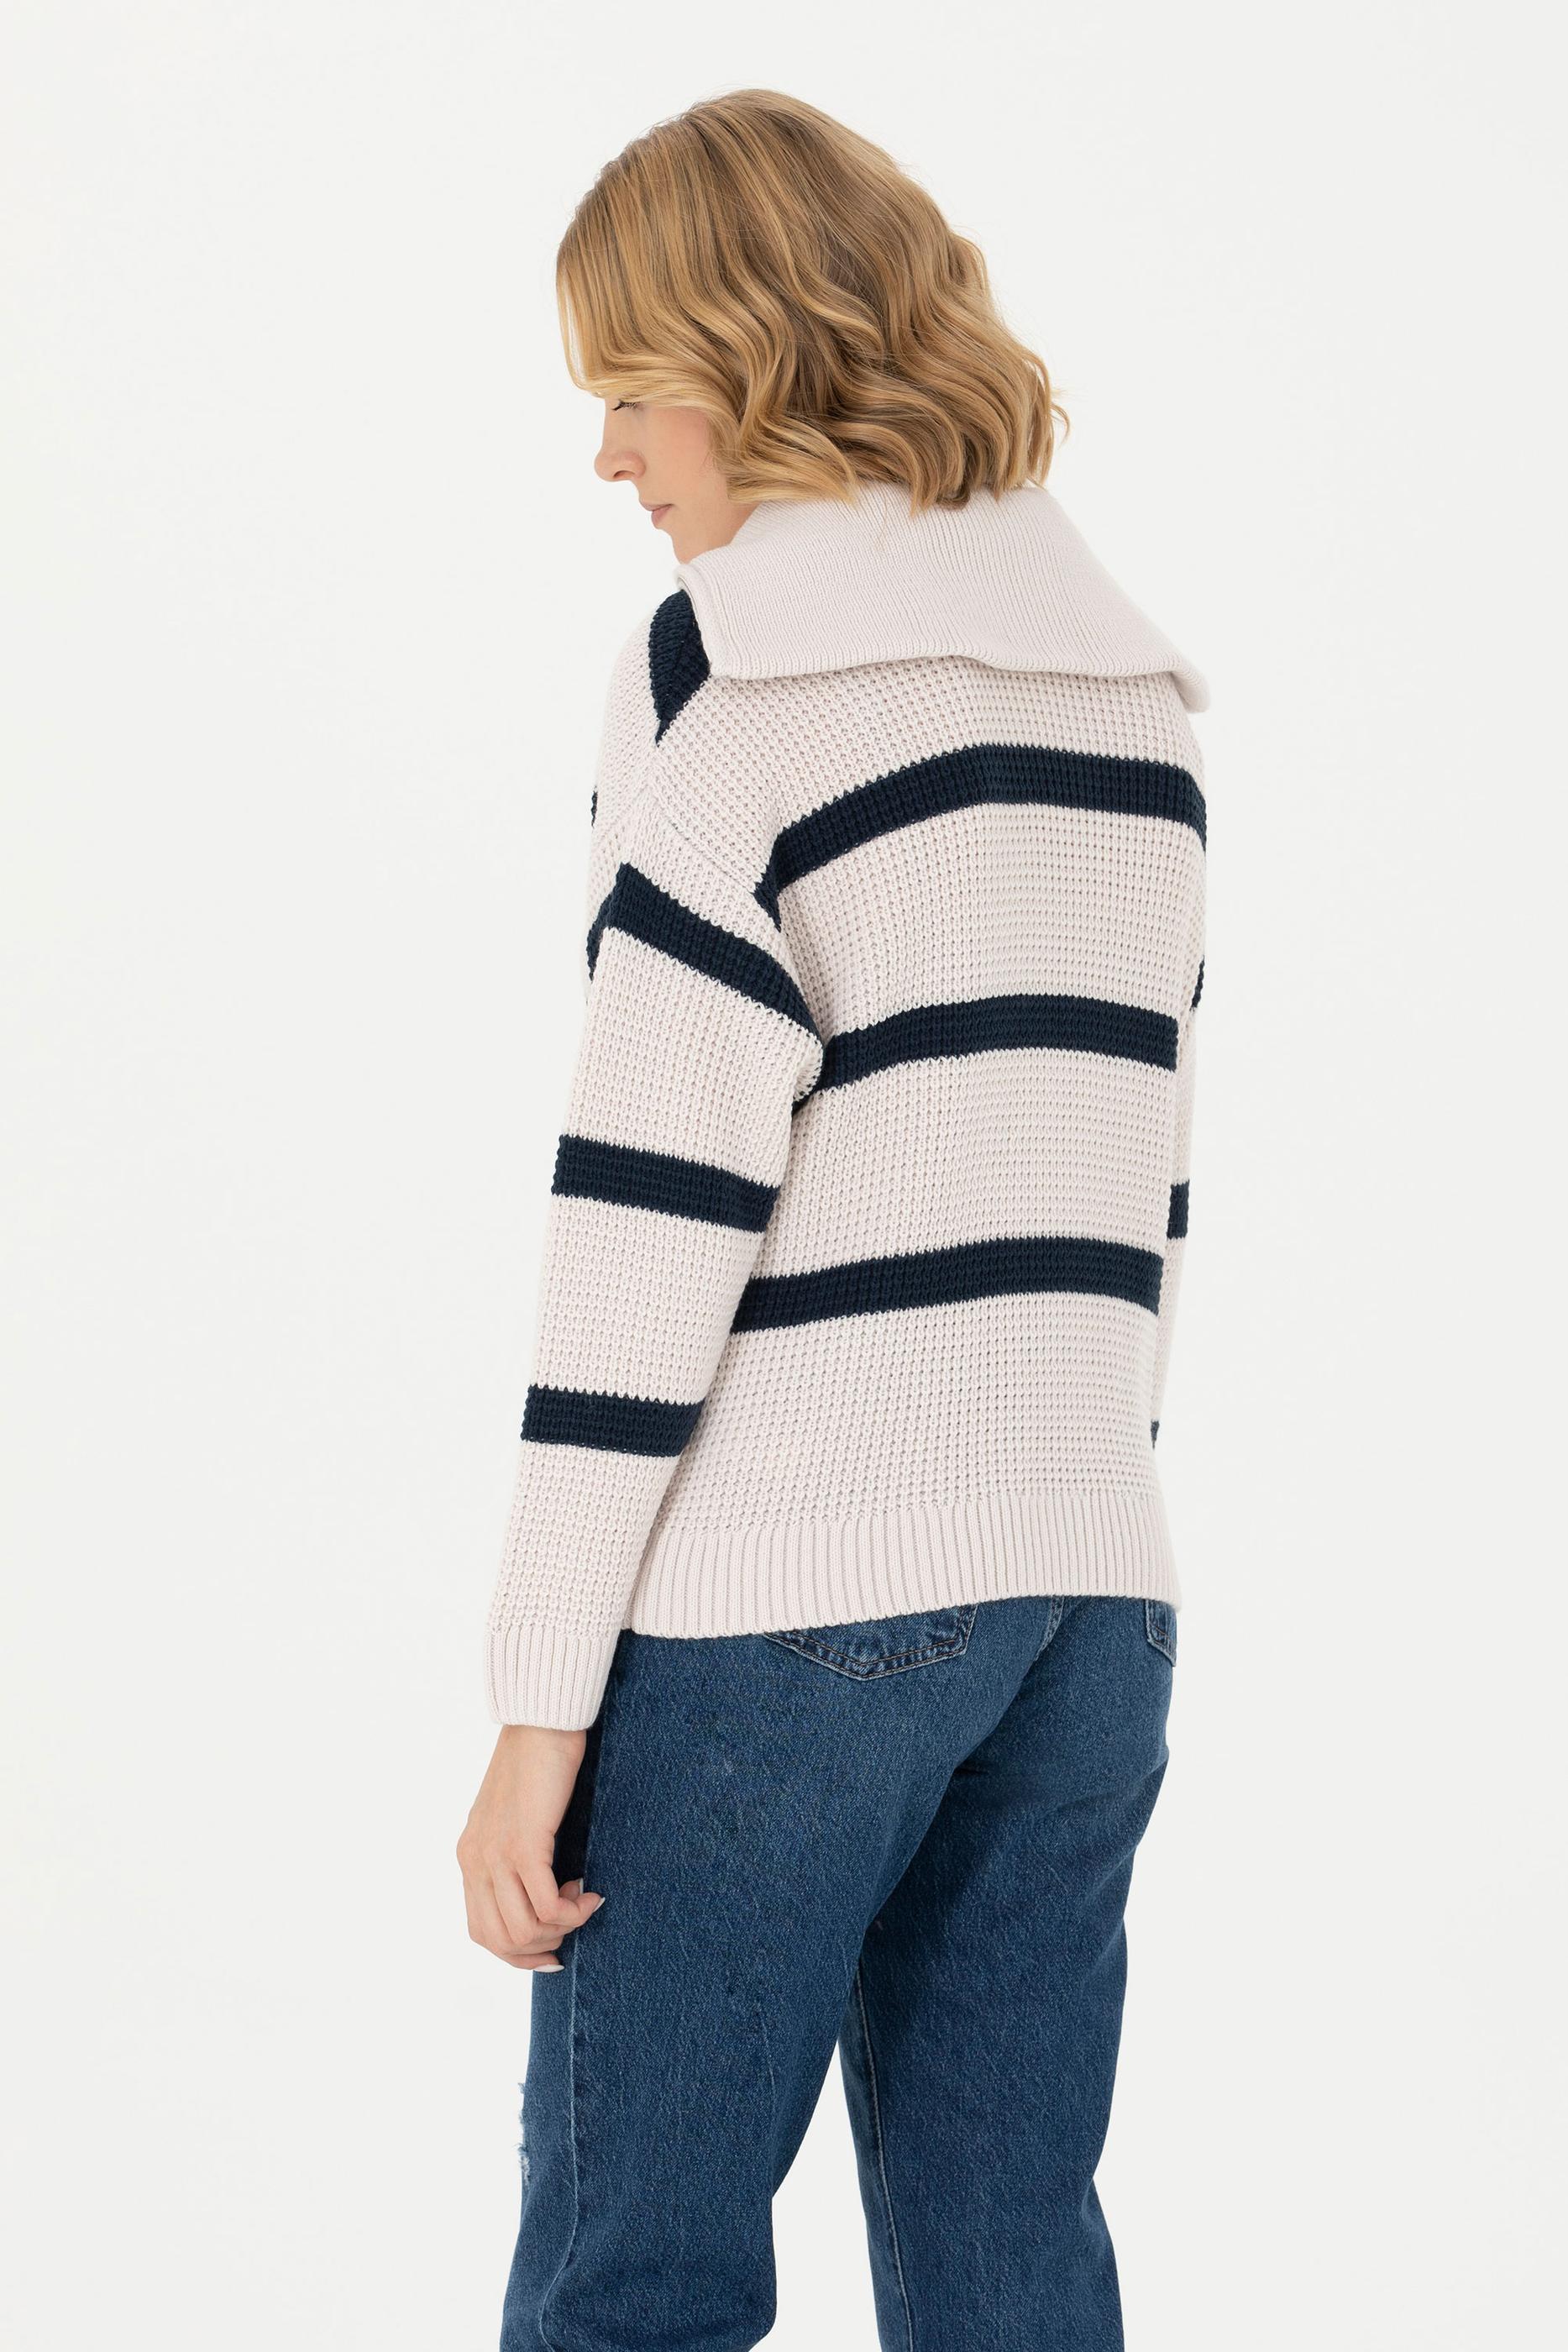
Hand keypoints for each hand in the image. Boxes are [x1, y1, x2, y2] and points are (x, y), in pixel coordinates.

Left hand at [457, 1724, 605, 1969]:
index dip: (518, 1954)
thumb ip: (515, 1855)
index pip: (482, 1932)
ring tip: (582, 1903)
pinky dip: (573, 1912)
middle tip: (573, 1921)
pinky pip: (546, 1907)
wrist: (541, 1724)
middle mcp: (476, 1861)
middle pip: (500, 1941)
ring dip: (561, 1930)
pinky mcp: (523, 1846)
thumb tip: (542, 1898)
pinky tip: (590, 1892)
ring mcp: (496, 1856)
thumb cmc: (538, 1766)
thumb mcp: (515, 1819)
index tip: (553, 1951)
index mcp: (470, 1857)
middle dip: (543, 1946)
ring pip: (523, 1931)